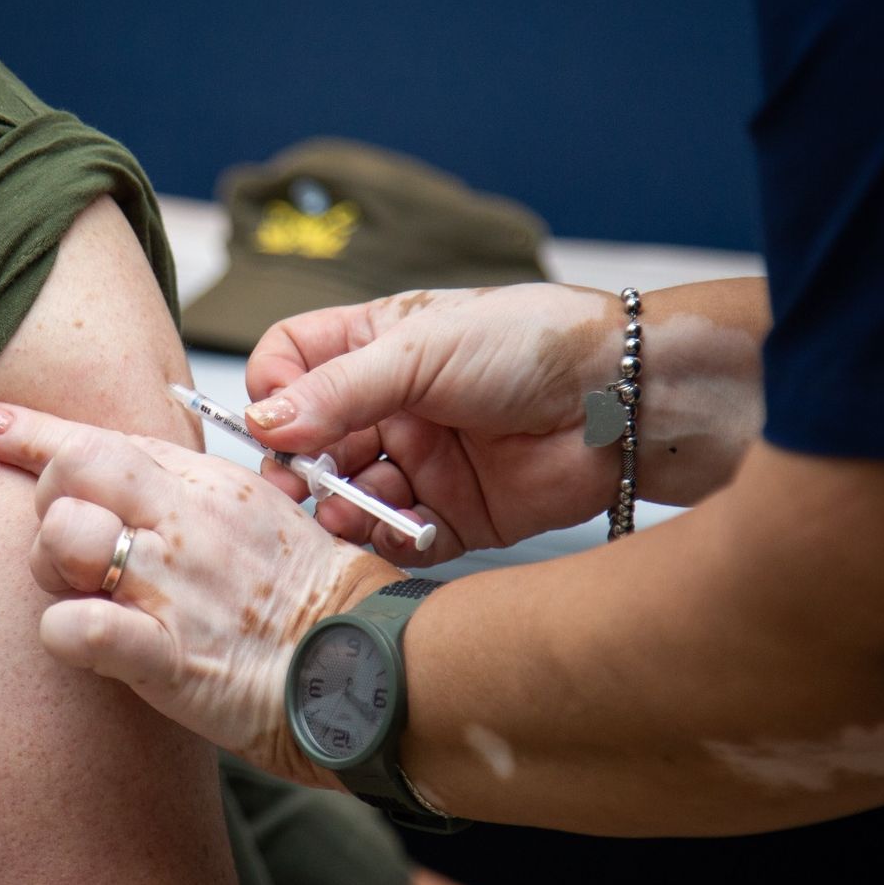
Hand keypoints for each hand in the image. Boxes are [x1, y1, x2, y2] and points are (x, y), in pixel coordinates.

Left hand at [0, 401, 405, 786]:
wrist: (367, 670)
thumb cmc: (309, 601)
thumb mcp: (255, 517)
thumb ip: (188, 492)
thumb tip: (126, 475)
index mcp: (206, 486)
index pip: (103, 439)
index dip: (31, 431)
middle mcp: (186, 525)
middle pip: (73, 472)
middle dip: (47, 502)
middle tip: (70, 546)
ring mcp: (176, 588)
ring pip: (64, 540)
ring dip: (53, 568)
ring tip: (85, 593)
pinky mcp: (169, 657)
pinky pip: (82, 628)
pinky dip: (63, 632)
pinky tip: (80, 637)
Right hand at [244, 283, 625, 564]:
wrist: (620, 397)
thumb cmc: (529, 343)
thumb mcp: (420, 350)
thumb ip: (339, 390)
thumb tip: (263, 422)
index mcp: (376, 349)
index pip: (292, 365)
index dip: (273, 392)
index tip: (271, 420)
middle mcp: (391, 407)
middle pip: (312, 443)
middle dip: (297, 467)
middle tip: (292, 487)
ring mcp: (421, 462)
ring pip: (350, 496)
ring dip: (339, 509)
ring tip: (342, 514)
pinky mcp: (453, 515)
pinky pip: (400, 538)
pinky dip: (388, 540)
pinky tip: (396, 529)